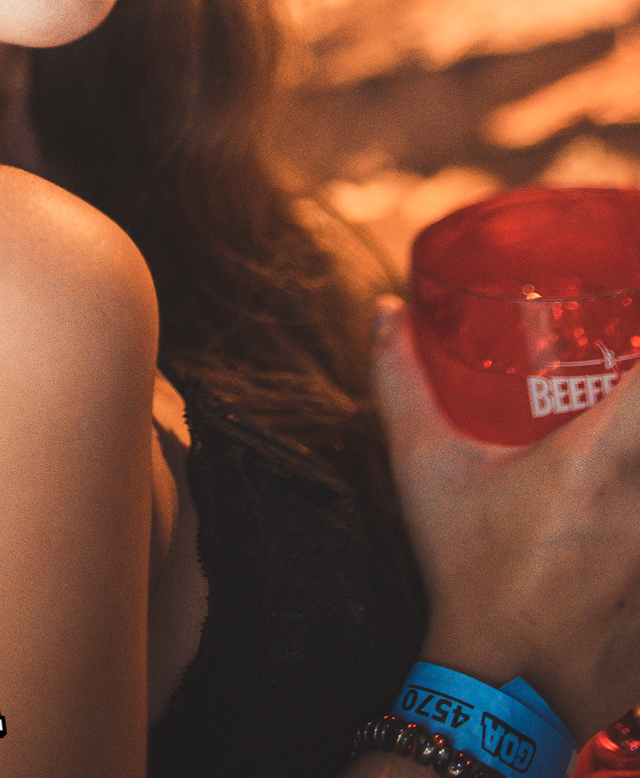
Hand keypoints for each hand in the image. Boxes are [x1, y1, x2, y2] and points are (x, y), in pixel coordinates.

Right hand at [372, 298, 639, 743]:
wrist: (505, 687)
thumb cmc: (467, 570)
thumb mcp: (424, 469)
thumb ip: (400, 383)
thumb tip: (386, 312)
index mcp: (597, 459)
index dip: (635, 347)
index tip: (620, 330)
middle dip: (632, 410)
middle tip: (613, 380)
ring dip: (636, 474)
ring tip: (611, 470)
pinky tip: (614, 533)